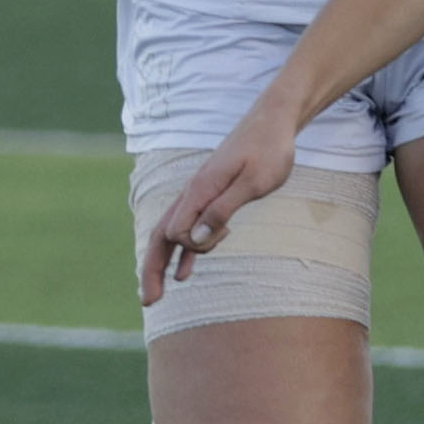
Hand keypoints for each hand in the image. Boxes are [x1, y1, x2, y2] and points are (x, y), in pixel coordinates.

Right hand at [139, 101, 300, 303]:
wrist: (275, 121)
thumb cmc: (269, 150)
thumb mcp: (253, 183)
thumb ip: (223, 210)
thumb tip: (194, 240)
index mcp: (199, 190)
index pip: (177, 232)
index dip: (192, 247)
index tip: (224, 235)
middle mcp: (192, 193)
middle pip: (160, 236)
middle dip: (151, 268)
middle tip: (148, 302)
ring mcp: (199, 195)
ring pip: (171, 234)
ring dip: (162, 263)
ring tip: (155, 294)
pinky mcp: (211, 196)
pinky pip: (189, 229)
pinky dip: (184, 252)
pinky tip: (183, 272)